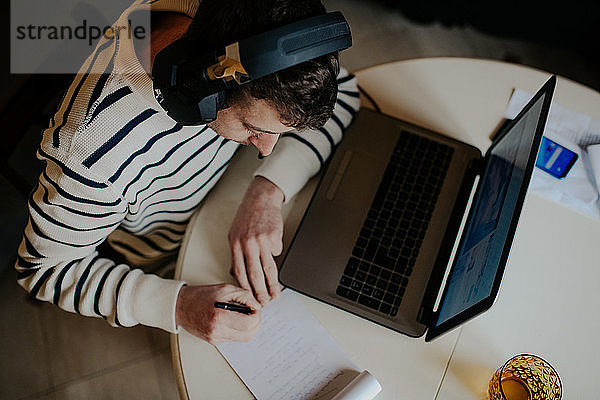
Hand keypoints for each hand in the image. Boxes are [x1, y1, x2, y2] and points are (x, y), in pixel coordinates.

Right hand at [175, 283, 260, 343]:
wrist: (180, 306)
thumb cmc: (200, 296)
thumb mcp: (225, 289)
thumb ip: (244, 296)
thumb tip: (257, 306)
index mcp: (219, 317)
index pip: (249, 324)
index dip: (256, 316)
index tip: (255, 309)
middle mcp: (217, 331)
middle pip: (249, 335)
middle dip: (255, 323)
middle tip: (253, 313)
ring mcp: (215, 338)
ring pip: (243, 338)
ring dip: (247, 327)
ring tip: (242, 315)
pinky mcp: (214, 341)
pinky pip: (233, 338)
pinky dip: (237, 329)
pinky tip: (232, 319)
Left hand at [228, 176, 284, 304]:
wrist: (260, 199)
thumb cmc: (247, 217)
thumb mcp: (234, 235)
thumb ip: (236, 254)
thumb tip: (236, 273)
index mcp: (235, 245)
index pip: (240, 273)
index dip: (246, 289)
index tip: (251, 299)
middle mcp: (247, 244)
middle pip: (255, 275)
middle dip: (260, 292)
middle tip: (265, 302)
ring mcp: (261, 241)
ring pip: (268, 268)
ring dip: (273, 285)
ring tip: (276, 294)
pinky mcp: (274, 237)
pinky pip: (277, 252)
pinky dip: (276, 253)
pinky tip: (275, 249)